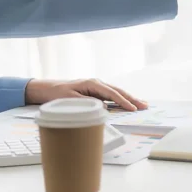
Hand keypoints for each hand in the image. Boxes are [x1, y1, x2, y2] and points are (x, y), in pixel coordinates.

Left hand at [23, 78, 146, 110]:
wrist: (47, 89)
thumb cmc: (57, 94)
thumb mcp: (70, 100)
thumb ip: (86, 103)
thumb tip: (103, 108)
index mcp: (92, 84)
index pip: (111, 93)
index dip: (123, 101)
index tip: (133, 108)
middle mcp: (96, 84)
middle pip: (118, 91)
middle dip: (132, 98)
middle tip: (145, 106)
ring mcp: (96, 87)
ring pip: (116, 93)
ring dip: (129, 98)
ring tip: (142, 104)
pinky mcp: (95, 92)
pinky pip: (111, 96)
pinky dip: (121, 99)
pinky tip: (128, 104)